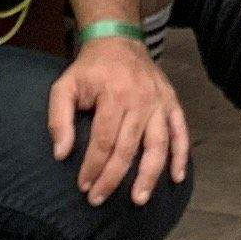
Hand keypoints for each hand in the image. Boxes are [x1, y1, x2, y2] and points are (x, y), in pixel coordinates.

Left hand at [50, 33, 189, 206]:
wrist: (118, 40)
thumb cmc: (90, 69)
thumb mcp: (64, 86)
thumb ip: (58, 119)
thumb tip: (61, 153)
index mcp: (114, 95)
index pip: (103, 141)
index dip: (93, 167)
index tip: (83, 186)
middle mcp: (141, 100)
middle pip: (128, 148)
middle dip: (113, 178)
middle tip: (99, 199)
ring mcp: (160, 101)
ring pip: (158, 144)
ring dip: (149, 175)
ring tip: (139, 199)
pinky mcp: (171, 102)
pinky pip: (180, 131)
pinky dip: (182, 155)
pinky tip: (176, 177)